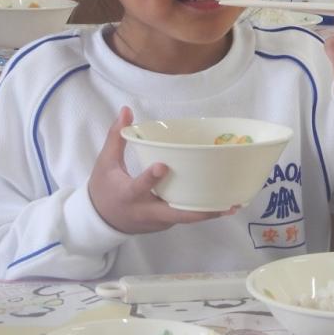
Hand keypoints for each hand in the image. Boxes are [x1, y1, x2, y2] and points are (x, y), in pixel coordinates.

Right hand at [88, 107, 236, 233]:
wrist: (100, 221)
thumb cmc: (103, 189)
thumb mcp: (105, 163)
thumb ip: (117, 137)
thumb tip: (127, 110)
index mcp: (128, 195)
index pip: (140, 187)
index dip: (151, 178)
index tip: (163, 166)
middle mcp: (146, 212)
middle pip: (176, 214)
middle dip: (201, 211)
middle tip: (224, 203)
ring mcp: (157, 222)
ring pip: (184, 218)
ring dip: (208, 213)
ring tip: (233, 204)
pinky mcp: (164, 225)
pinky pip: (183, 217)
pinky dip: (200, 211)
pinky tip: (220, 202)